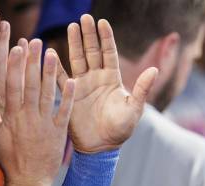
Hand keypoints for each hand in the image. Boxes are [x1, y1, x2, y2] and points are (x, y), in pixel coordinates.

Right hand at [0, 40, 75, 185]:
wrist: (30, 180)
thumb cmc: (10, 159)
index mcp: (12, 117)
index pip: (13, 86)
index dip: (15, 66)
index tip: (16, 49)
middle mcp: (30, 118)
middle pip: (31, 85)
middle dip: (33, 62)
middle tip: (35, 42)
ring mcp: (46, 125)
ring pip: (48, 94)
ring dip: (50, 73)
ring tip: (53, 53)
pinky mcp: (60, 133)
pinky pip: (65, 112)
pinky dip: (68, 97)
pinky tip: (72, 81)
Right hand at [58, 14, 156, 152]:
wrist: (102, 147)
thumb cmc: (121, 130)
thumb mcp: (134, 109)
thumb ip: (142, 89)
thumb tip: (155, 69)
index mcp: (112, 79)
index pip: (109, 53)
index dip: (106, 38)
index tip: (102, 22)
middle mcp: (97, 79)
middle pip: (92, 51)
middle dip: (88, 35)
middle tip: (84, 18)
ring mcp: (82, 85)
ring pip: (77, 59)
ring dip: (74, 44)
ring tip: (71, 26)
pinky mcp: (70, 95)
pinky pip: (61, 77)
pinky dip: (55, 66)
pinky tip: (49, 52)